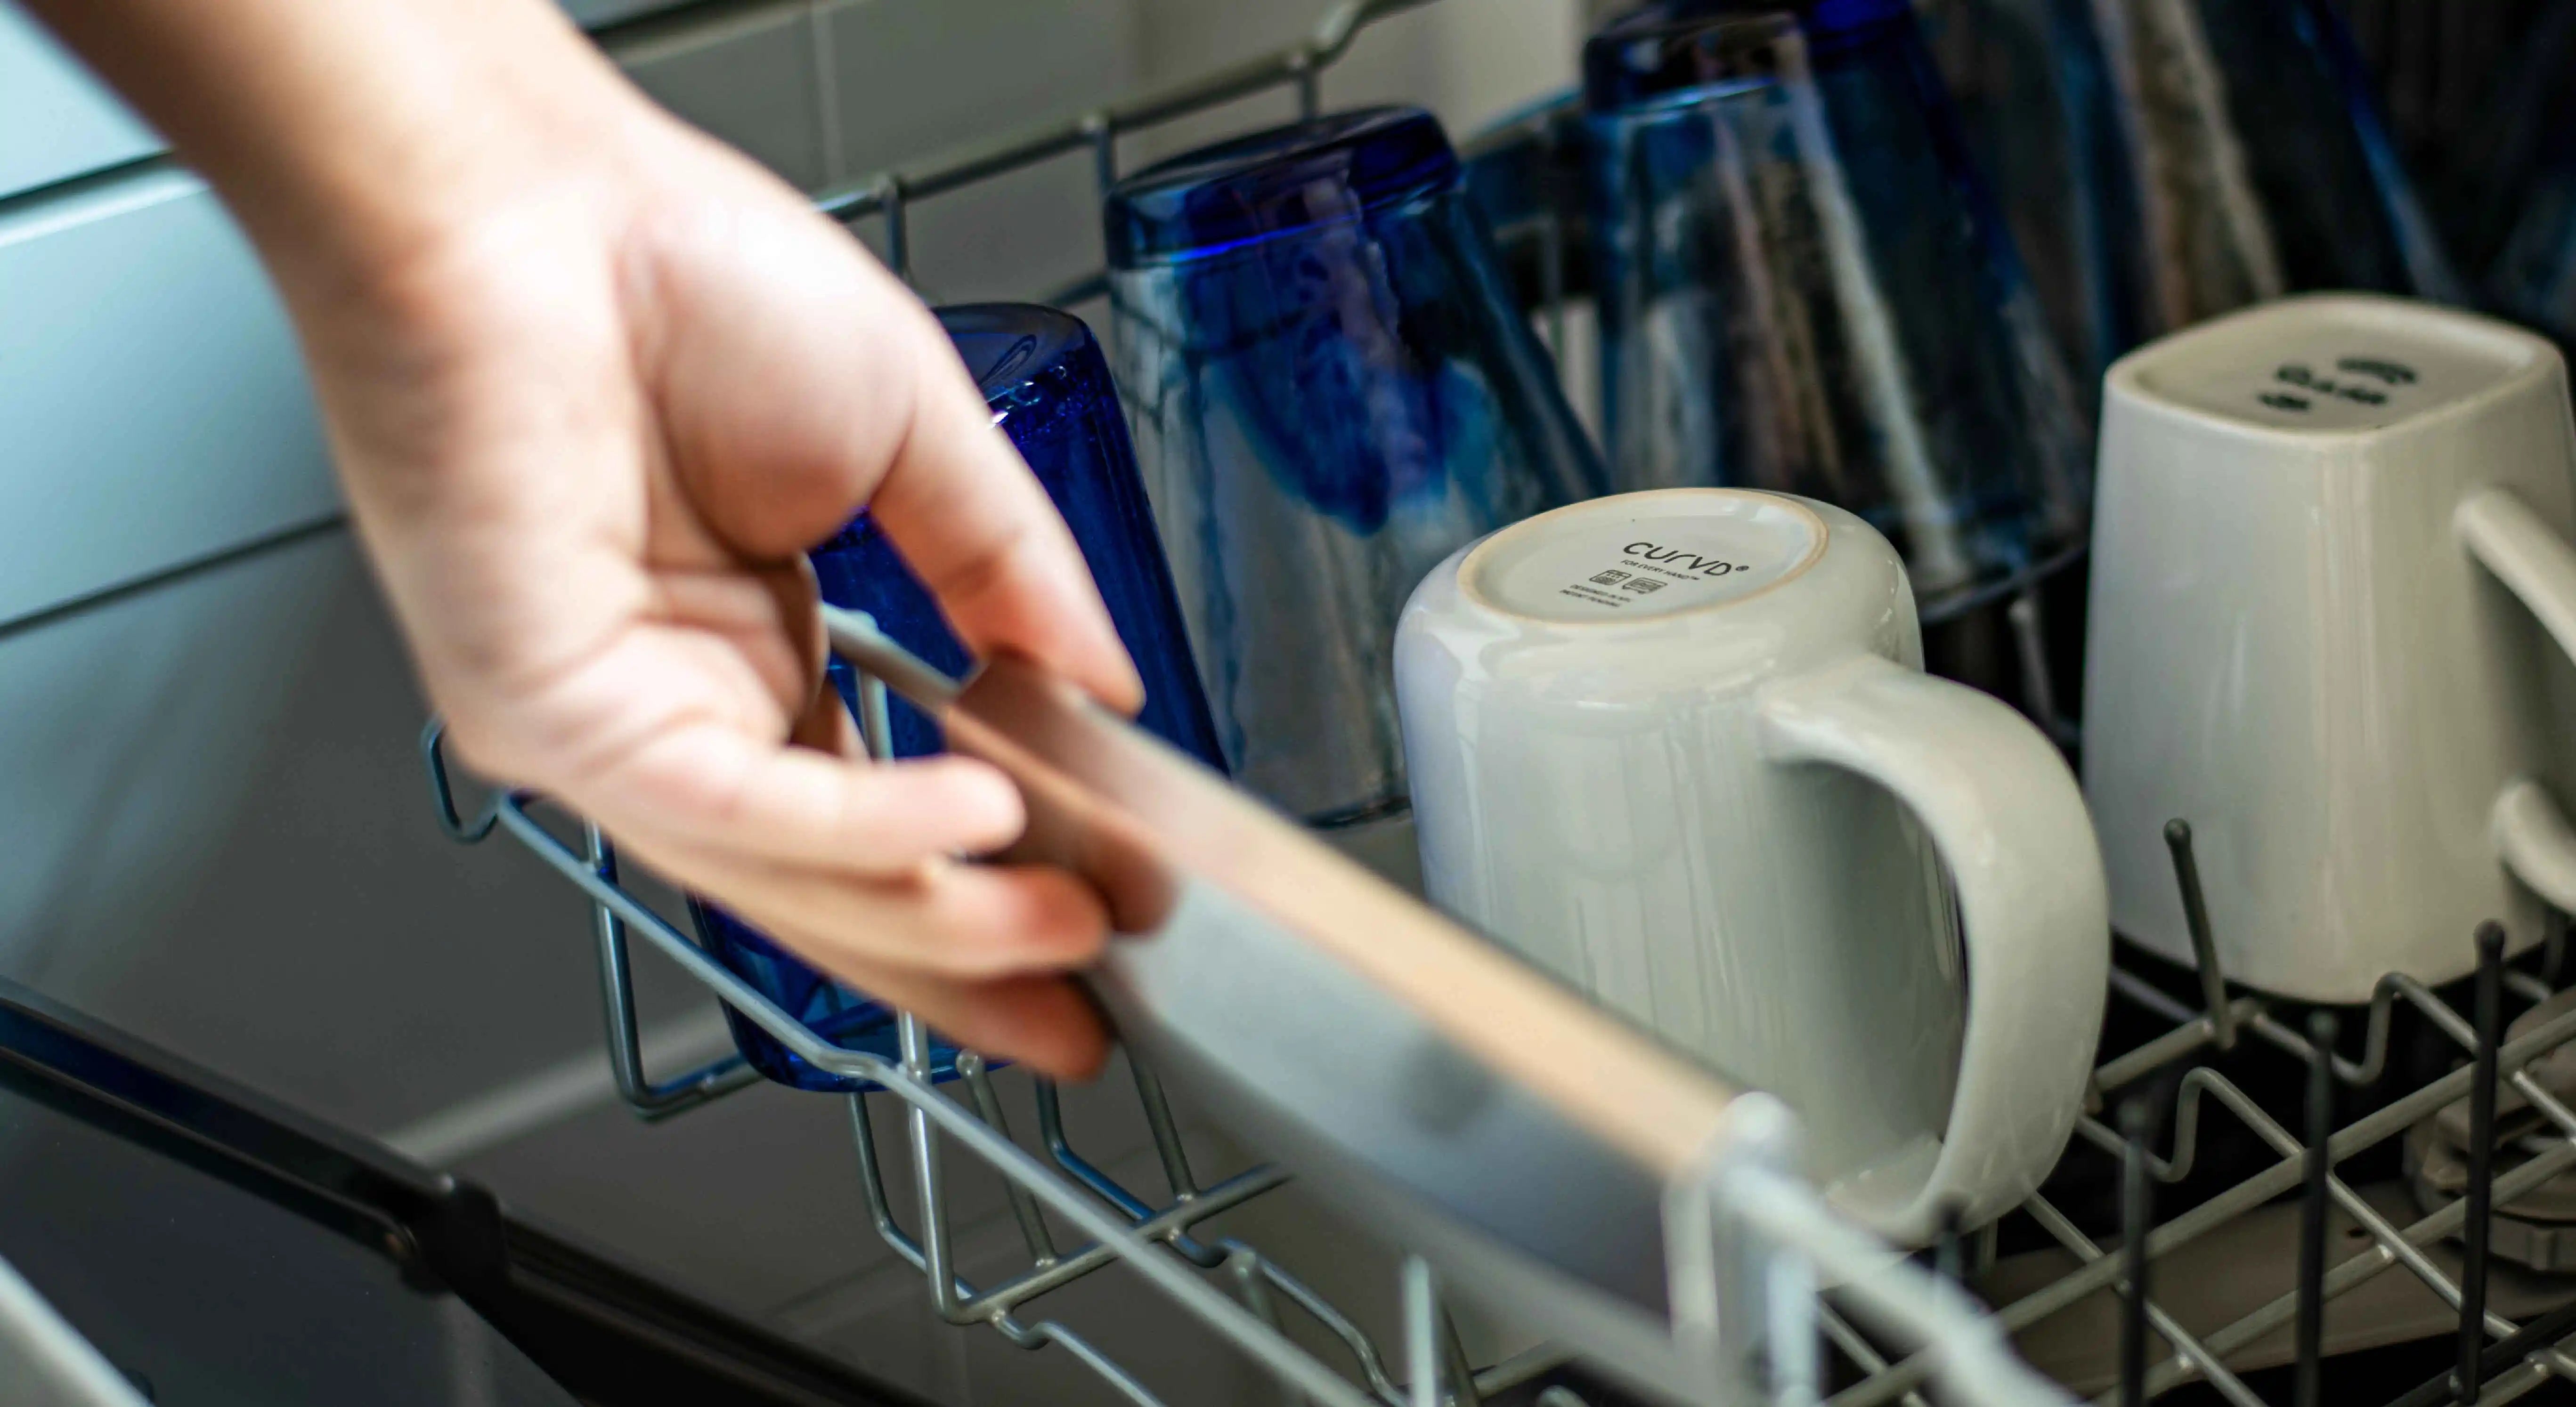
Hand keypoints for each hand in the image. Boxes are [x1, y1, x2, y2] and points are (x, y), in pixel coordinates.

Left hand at [330, 111, 1138, 1075]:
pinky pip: (735, 805)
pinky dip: (866, 822)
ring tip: (1064, 921)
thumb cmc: (675, 271)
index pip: (873, 810)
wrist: (534, 199)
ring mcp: (605, 722)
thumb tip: (1098, 685)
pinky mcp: (558, 712)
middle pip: (830, 883)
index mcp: (740, 642)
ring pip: (786, 873)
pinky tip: (972, 816)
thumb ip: (1010, 573)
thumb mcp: (915, 433)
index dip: (987, 879)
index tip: (1093, 915)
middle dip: (968, 958)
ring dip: (940, 913)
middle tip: (1082, 1007)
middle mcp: (667, 701)